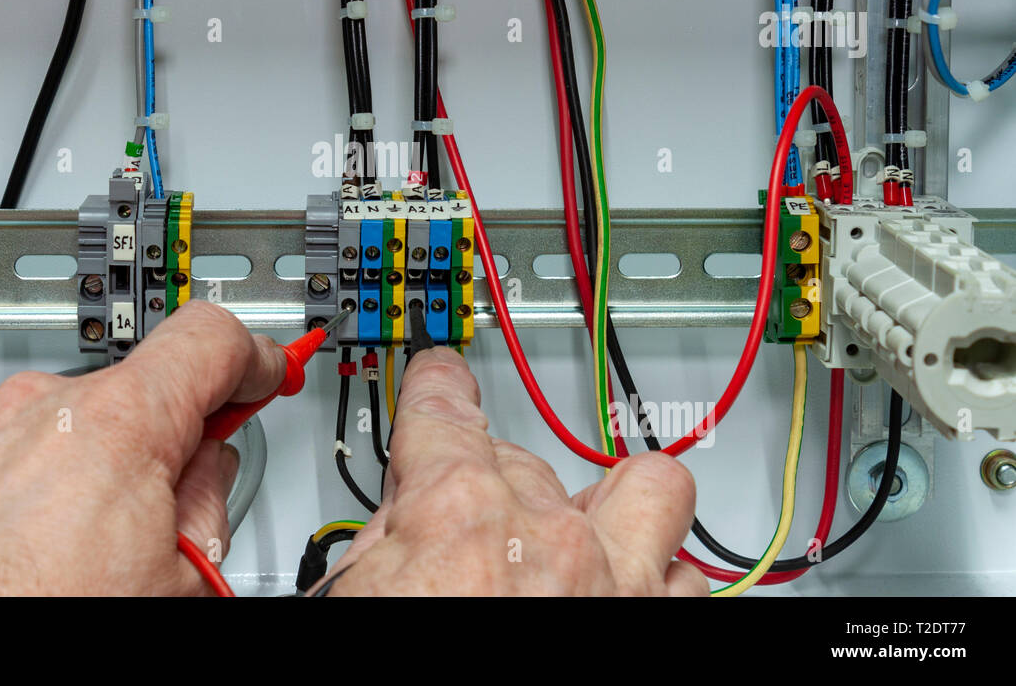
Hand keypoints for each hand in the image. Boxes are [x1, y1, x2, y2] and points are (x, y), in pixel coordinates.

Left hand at [0, 300, 285, 594]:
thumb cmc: (40, 623)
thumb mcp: (181, 579)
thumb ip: (208, 500)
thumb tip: (208, 473)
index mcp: (118, 422)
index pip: (209, 338)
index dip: (251, 358)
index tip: (263, 375)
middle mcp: (44, 409)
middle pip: (144, 387)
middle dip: (174, 437)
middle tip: (185, 505)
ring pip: (80, 423)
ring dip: (107, 467)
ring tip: (104, 552)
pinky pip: (26, 454)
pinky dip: (51, 486)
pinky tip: (52, 556)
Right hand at [315, 346, 707, 595]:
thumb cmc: (406, 679)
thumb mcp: (353, 603)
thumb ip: (381, 546)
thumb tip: (397, 526)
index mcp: (456, 513)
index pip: (443, 411)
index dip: (437, 388)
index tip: (442, 381)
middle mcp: (548, 533)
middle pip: (527, 455)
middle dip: (500, 478)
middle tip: (476, 519)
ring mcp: (614, 581)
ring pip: (650, 489)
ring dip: (619, 506)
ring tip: (591, 529)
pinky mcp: (658, 628)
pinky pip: (684, 577)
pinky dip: (658, 579)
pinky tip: (630, 592)